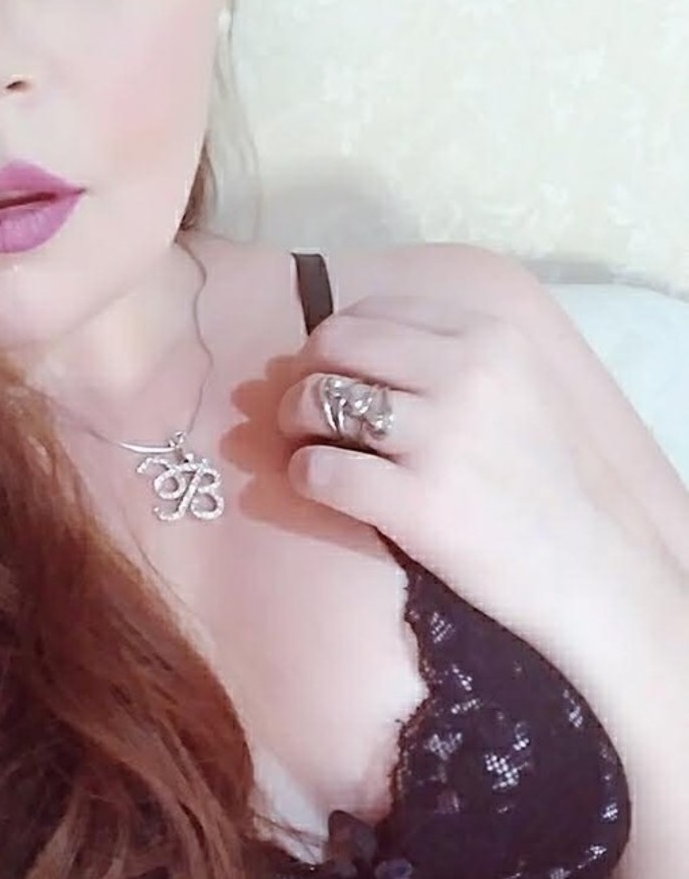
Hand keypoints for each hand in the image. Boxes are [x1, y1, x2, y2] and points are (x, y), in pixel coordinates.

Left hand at [277, 293, 652, 658]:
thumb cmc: (541, 479)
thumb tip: (351, 342)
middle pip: (335, 344)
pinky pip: (320, 471)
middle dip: (304, 373)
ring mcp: (439, 439)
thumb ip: (451, 354)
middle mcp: (464, 375)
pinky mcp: (415, 503)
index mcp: (489, 338)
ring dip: (295, 423)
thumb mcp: (518, 386)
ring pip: (319, 401)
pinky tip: (319, 485)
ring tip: (307, 445)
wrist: (582, 566)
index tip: (331, 370)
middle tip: (303, 409)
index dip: (335, 340)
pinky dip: (304, 476)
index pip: (373, 311)